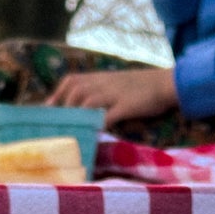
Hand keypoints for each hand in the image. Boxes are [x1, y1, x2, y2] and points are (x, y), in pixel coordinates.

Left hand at [47, 67, 177, 126]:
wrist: (166, 83)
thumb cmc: (141, 87)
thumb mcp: (116, 84)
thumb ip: (100, 91)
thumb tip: (83, 106)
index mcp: (100, 77)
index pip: (71, 80)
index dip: (57, 94)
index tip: (48, 109)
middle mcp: (104, 83)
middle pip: (75, 90)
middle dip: (64, 108)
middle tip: (57, 126)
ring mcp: (115, 93)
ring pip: (88, 102)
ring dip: (77, 116)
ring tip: (71, 131)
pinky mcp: (127, 105)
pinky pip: (108, 115)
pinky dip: (98, 125)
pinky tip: (92, 135)